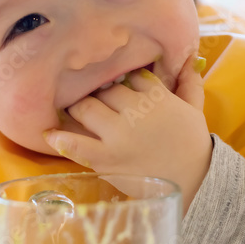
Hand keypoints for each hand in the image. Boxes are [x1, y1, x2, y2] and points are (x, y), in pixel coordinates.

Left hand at [43, 52, 212, 215]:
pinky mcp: (105, 159)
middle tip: (94, 97)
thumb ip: (190, 83)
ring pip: (85, 108)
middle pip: (105, 89)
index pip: (130, 75)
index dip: (122, 79)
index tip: (117, 83)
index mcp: (156, 96)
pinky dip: (60, 139)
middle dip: (99, 92)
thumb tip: (191, 59)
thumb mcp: (195, 110)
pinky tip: (49, 133)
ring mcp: (117, 135)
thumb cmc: (193, 145)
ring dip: (79, 108)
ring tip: (76, 111)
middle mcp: (134, 111)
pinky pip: (75, 145)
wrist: (194, 183)